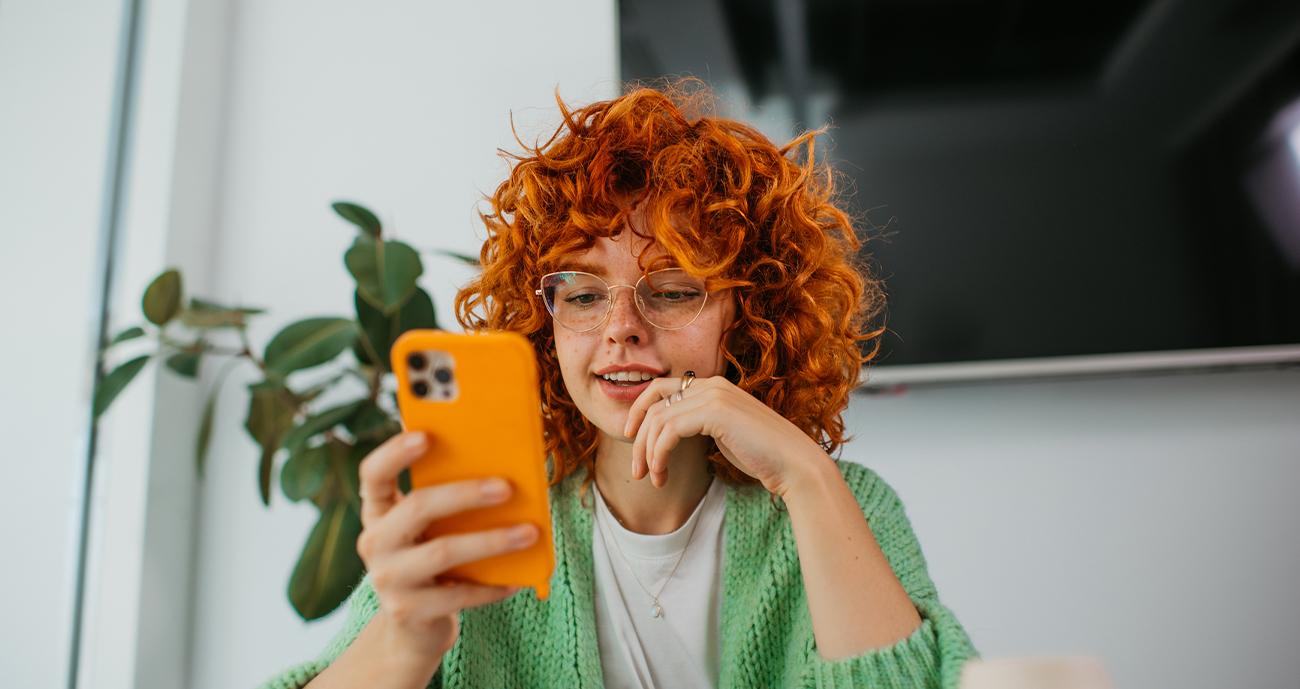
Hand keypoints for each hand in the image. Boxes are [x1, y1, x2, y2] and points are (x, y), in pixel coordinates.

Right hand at [355, 431, 539, 665]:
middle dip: (465, 494)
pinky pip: (458, 594)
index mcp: (378, 512)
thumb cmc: (433, 561)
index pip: (373, 475)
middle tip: (507, 487)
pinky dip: (492, 586)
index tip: (425, 434)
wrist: (415, 627)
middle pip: (417, 507)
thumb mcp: (430, 529)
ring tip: (530, 533)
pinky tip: (519, 579)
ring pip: (443, 552)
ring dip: (492, 541)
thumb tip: (500, 464)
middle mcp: (374, 542)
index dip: (394, 453)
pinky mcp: (407, 612)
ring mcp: (388, 579)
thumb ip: (446, 499)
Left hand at [621, 374, 828, 495]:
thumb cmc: (762, 455)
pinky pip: (669, 431)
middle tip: (637, 471)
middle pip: (654, 403)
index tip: (632, 439)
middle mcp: (711, 385)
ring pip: (658, 419)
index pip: (661, 388)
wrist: (793, 463)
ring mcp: (713, 395)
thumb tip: (668, 433)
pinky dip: (659, 455)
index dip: (639, 411)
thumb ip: (698, 425)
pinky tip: (662, 474)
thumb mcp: (723, 434)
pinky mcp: (714, 412)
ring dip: (647, 453)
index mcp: (713, 386)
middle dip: (638, 439)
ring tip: (652, 478)